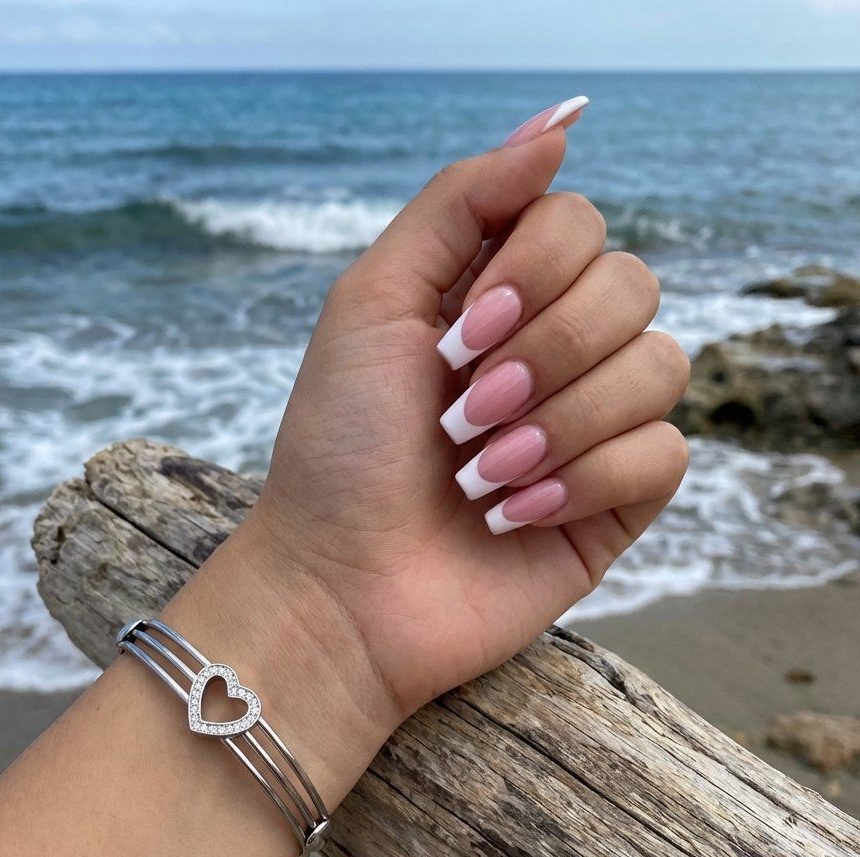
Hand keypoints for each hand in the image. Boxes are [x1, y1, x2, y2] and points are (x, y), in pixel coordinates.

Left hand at [233, 117, 688, 730]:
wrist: (342, 583)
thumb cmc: (340, 447)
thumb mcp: (373, 300)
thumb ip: (460, 202)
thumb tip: (561, 125)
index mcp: (497, 295)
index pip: (579, 222)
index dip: (534, 269)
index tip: (458, 335)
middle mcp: (554, 349)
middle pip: (633, 286)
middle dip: (544, 352)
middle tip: (462, 414)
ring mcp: (591, 424)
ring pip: (659, 368)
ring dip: (560, 422)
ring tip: (480, 475)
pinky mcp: (618, 499)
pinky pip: (665, 454)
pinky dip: (585, 480)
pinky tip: (516, 515)